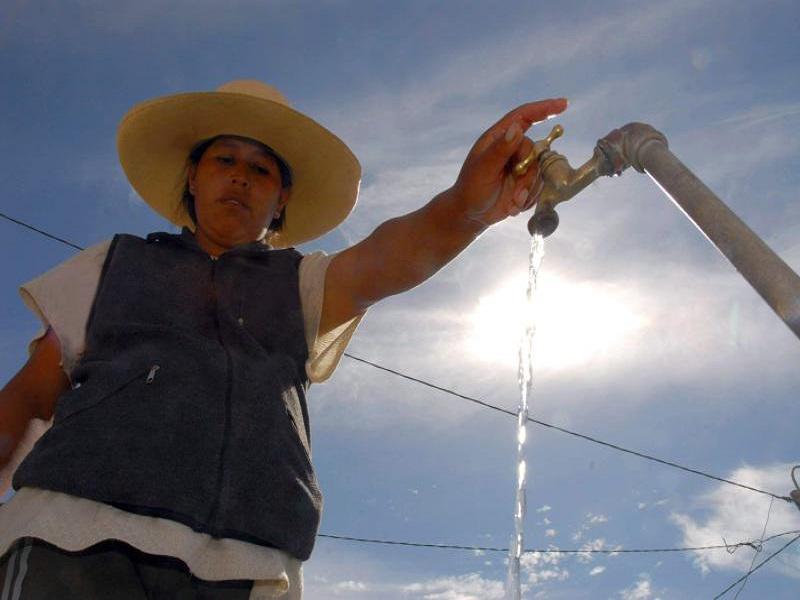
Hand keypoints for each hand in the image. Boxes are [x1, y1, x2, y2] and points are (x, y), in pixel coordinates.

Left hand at [452, 98, 567, 227]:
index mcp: (498, 138)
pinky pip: (539, 185)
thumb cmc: (471, 189)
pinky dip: (529, 198)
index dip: (544, 108)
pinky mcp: (525, 181)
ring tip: (513, 203)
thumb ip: (500, 149)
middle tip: (517, 193)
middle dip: (529, 174)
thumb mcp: (483, 169)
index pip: (523, 116)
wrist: (471, 214)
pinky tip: (514, 206)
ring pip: (539, 170)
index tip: (564, 104)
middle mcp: (511, 148)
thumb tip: (517, 127)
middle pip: (535, 150)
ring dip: (528, 190)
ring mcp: (520, 165)